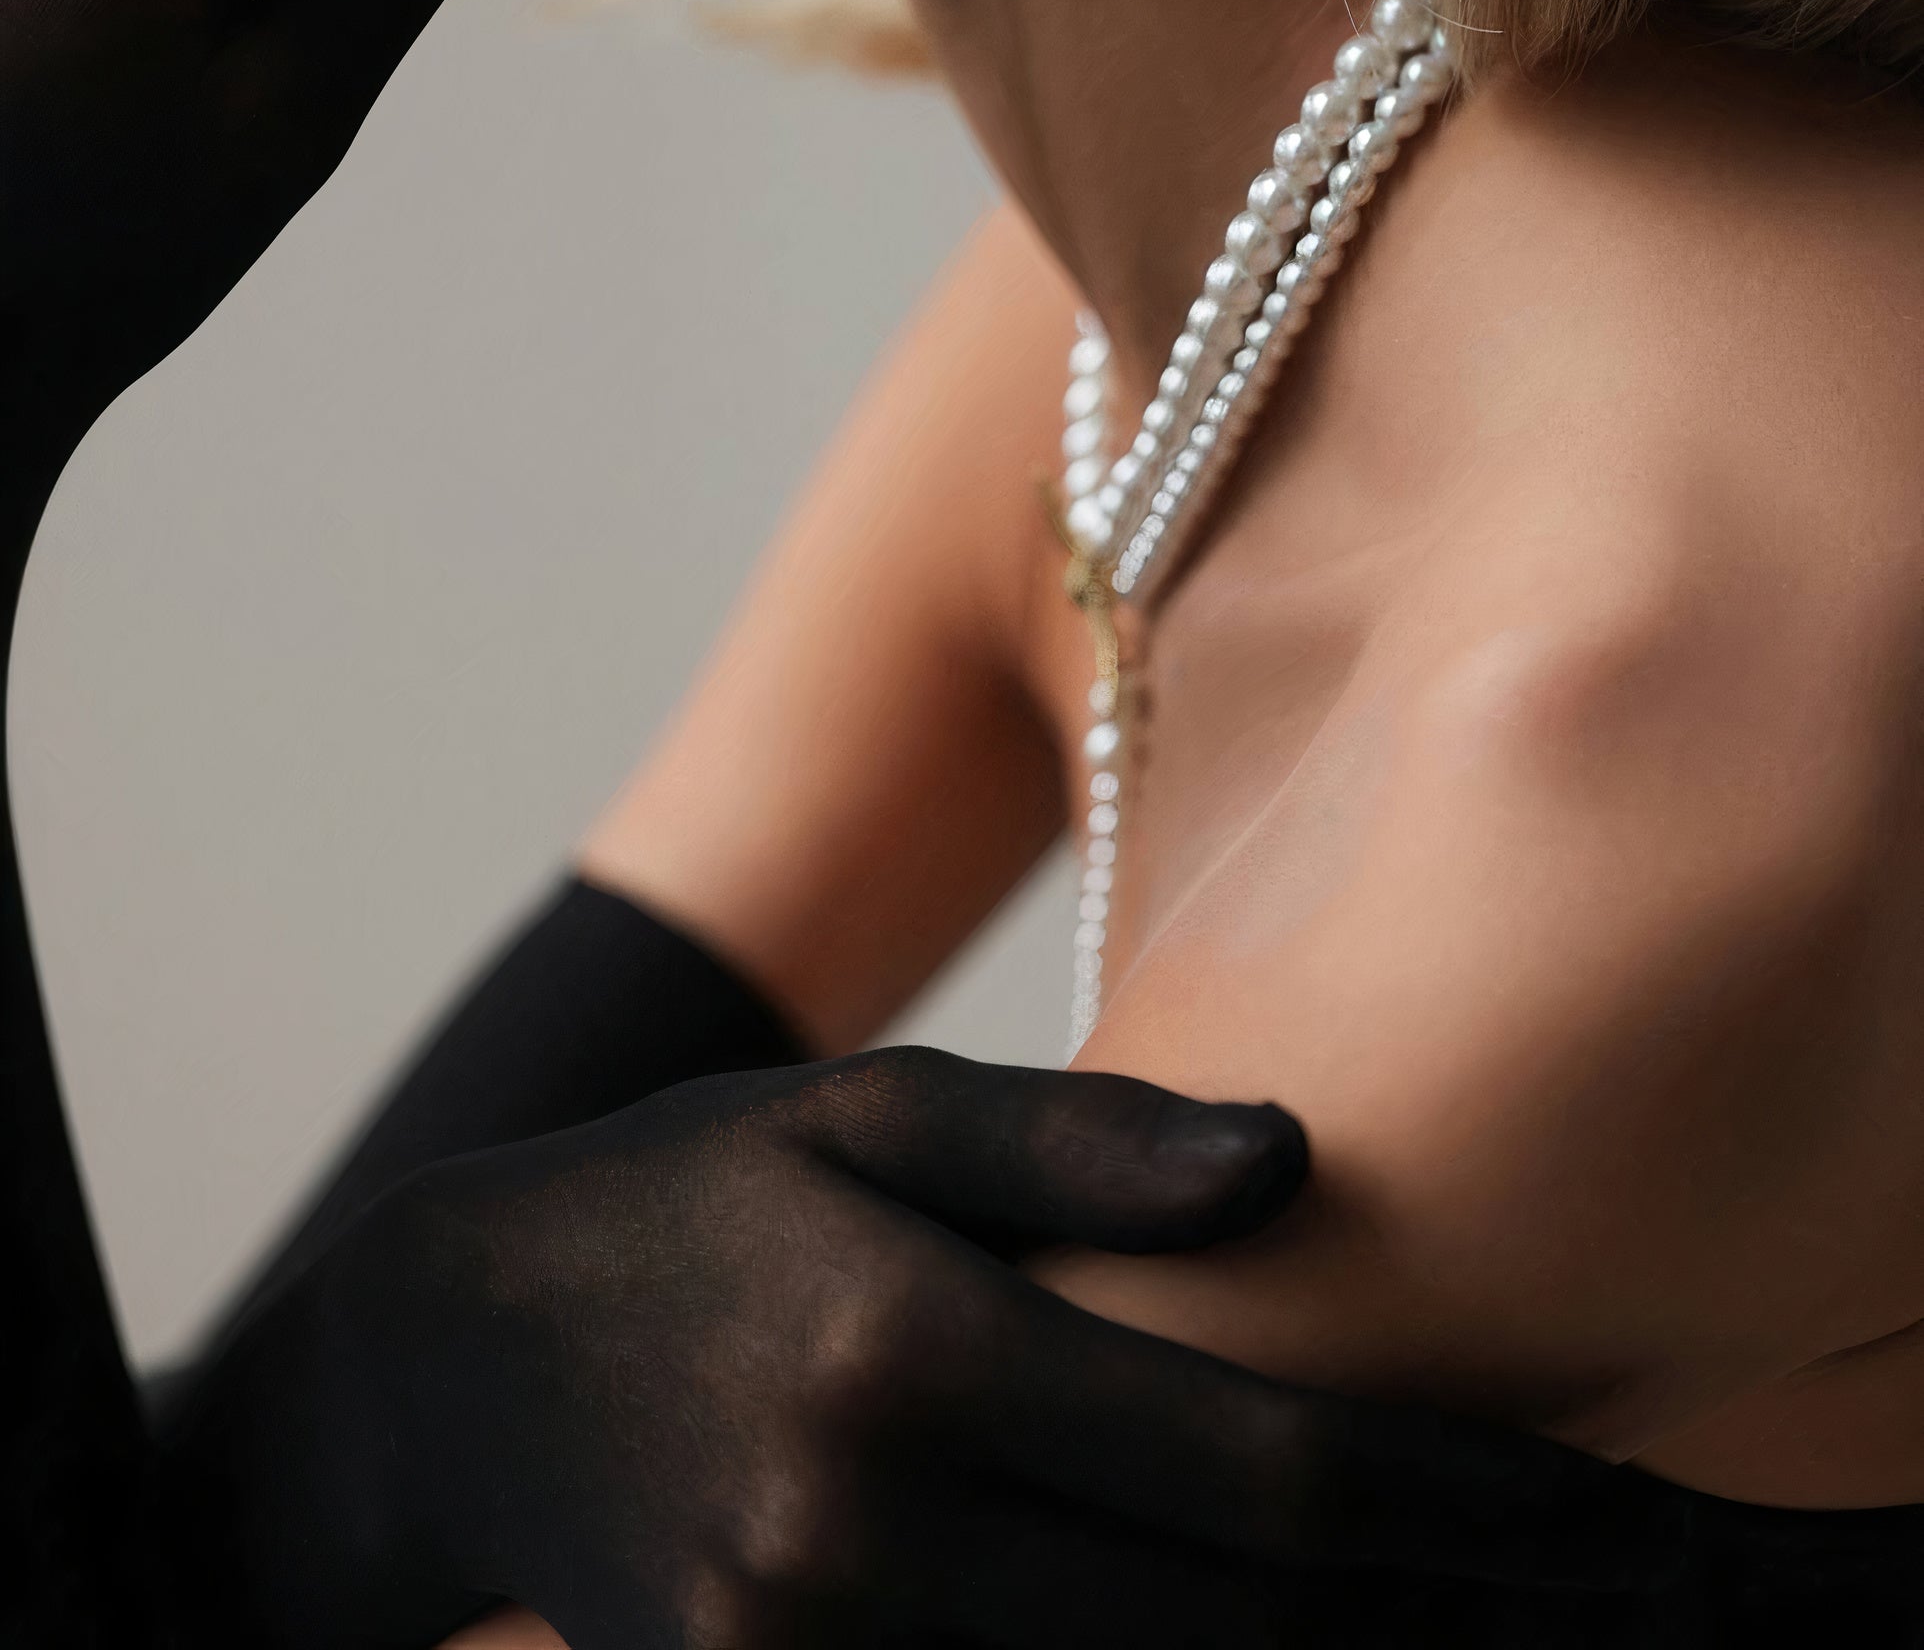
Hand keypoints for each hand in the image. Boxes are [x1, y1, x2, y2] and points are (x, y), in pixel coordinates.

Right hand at [164, 1048, 1689, 1649]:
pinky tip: (1279, 1642)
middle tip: (1624, 1587)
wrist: (454, 1358)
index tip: (1619, 1513)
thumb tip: (1295, 1168)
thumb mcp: (864, 1110)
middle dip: (1456, 1626)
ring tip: (1488, 1623)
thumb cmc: (697, 1196)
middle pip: (1245, 1634)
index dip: (1468, 1511)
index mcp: (910, 1356)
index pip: (1263, 1478)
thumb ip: (1072, 1144)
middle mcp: (864, 1541)